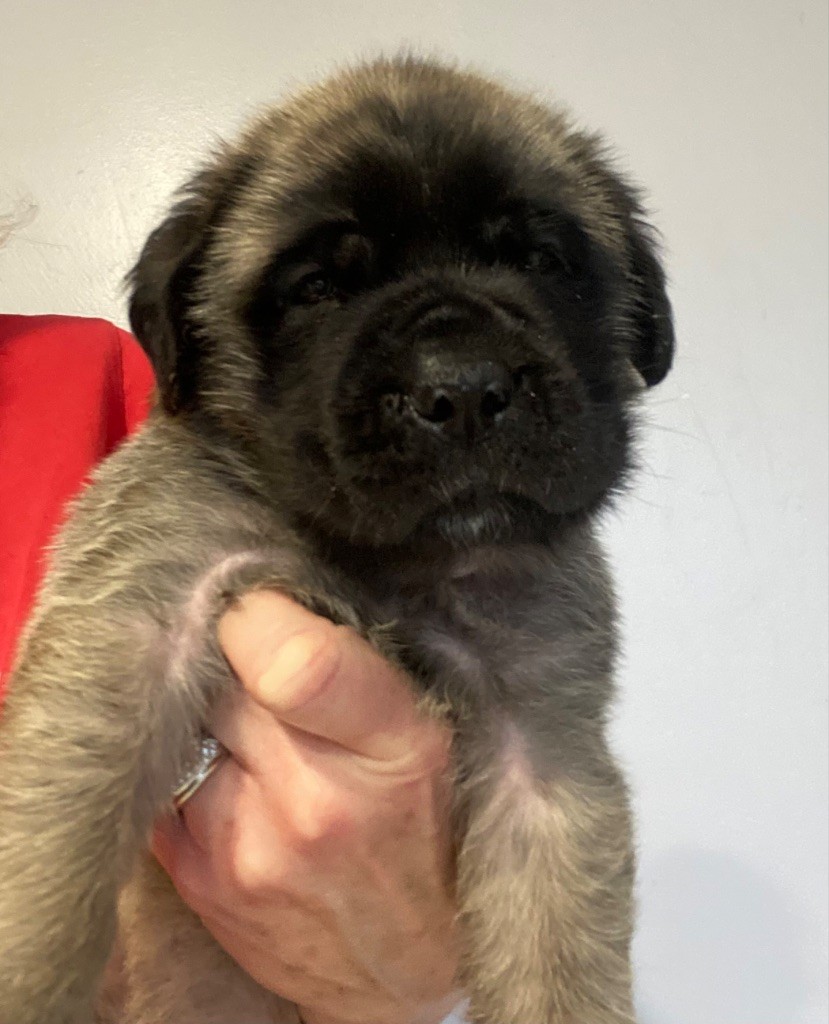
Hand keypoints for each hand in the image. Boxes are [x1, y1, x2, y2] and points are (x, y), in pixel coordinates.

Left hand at [153, 591, 459, 1023]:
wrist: (402, 967)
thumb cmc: (430, 830)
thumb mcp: (432, 735)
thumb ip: (364, 662)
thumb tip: (276, 590)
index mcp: (394, 748)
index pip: (292, 660)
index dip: (260, 616)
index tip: (263, 613)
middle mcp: (315, 802)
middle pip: (221, 681)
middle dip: (234, 663)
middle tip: (264, 677)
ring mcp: (246, 849)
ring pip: (183, 725)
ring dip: (210, 718)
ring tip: (255, 739)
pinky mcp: (196, 880)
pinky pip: (164, 778)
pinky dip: (191, 764)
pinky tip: (235, 779)